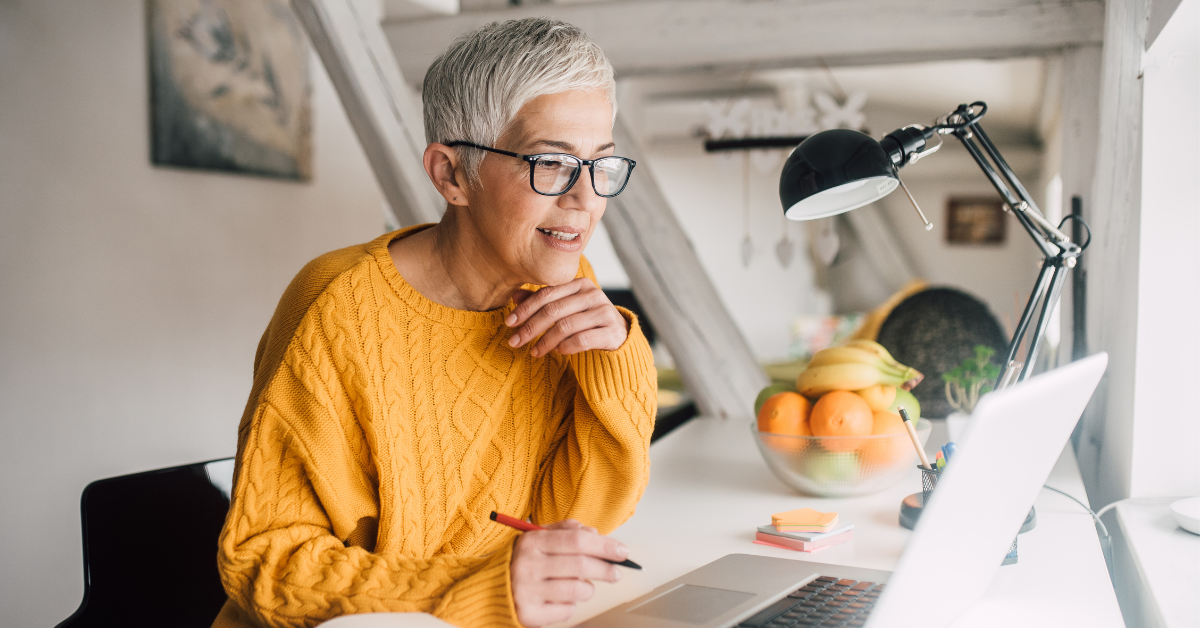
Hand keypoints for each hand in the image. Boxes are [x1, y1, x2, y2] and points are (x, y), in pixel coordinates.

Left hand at [506, 278, 628, 356]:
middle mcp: (594, 294)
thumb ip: (542, 302)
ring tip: (534, 352)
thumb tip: (514, 296)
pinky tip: (558, 352)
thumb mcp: (564, 309)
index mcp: (580, 284)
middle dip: (530, 327)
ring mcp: (605, 312)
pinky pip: (582, 340)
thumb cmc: (586, 321)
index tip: (509, 323)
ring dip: (545, 341)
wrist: (619, 337)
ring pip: (566, 326)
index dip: (525, 308)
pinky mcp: (612, 332)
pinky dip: (566, 347)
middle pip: (554, 310)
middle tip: (514, 342)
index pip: (547, 294)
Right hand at [510, 519, 628, 626]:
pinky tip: (562, 598)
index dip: (605, 546)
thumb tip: (596, 534)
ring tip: (583, 585)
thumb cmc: (524, 560)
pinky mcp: (529, 614)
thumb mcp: (539, 537)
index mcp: (532, 542)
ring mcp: (527, 591)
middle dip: (606, 569)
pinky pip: (567, 610)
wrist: (491, 588)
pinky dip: (572, 604)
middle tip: (616, 573)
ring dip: (588, 588)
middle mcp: (528, 565)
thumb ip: (567, 530)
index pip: (577, 540)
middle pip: (581, 565)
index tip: (622, 551)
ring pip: (578, 589)